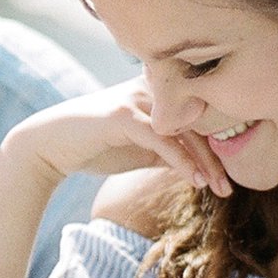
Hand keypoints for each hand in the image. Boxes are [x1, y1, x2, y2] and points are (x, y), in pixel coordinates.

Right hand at [5, 80, 231, 197]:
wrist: (49, 146)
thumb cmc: (95, 146)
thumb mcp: (140, 150)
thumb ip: (168, 151)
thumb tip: (199, 166)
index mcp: (155, 91)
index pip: (198, 115)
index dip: (217, 145)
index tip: (228, 176)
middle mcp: (148, 88)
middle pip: (197, 121)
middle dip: (216, 157)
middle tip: (228, 188)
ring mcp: (135, 99)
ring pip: (184, 130)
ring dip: (205, 162)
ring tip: (217, 189)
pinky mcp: (123, 116)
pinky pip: (163, 139)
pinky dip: (182, 161)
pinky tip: (194, 180)